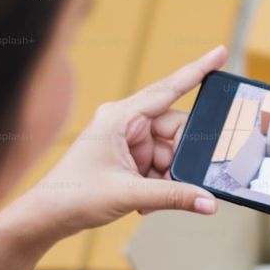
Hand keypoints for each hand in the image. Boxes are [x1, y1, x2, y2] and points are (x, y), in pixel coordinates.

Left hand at [28, 46, 225, 236]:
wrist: (48, 216)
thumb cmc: (75, 195)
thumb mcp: (130, 194)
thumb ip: (174, 197)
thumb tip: (209, 201)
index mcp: (121, 116)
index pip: (168, 89)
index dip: (197, 71)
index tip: (220, 53)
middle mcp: (125, 123)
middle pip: (174, 131)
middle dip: (180, 160)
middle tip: (183, 182)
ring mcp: (127, 141)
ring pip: (169, 153)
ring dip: (167, 178)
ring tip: (150, 198)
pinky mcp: (127, 159)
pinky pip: (158, 167)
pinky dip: (158, 185)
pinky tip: (144, 201)